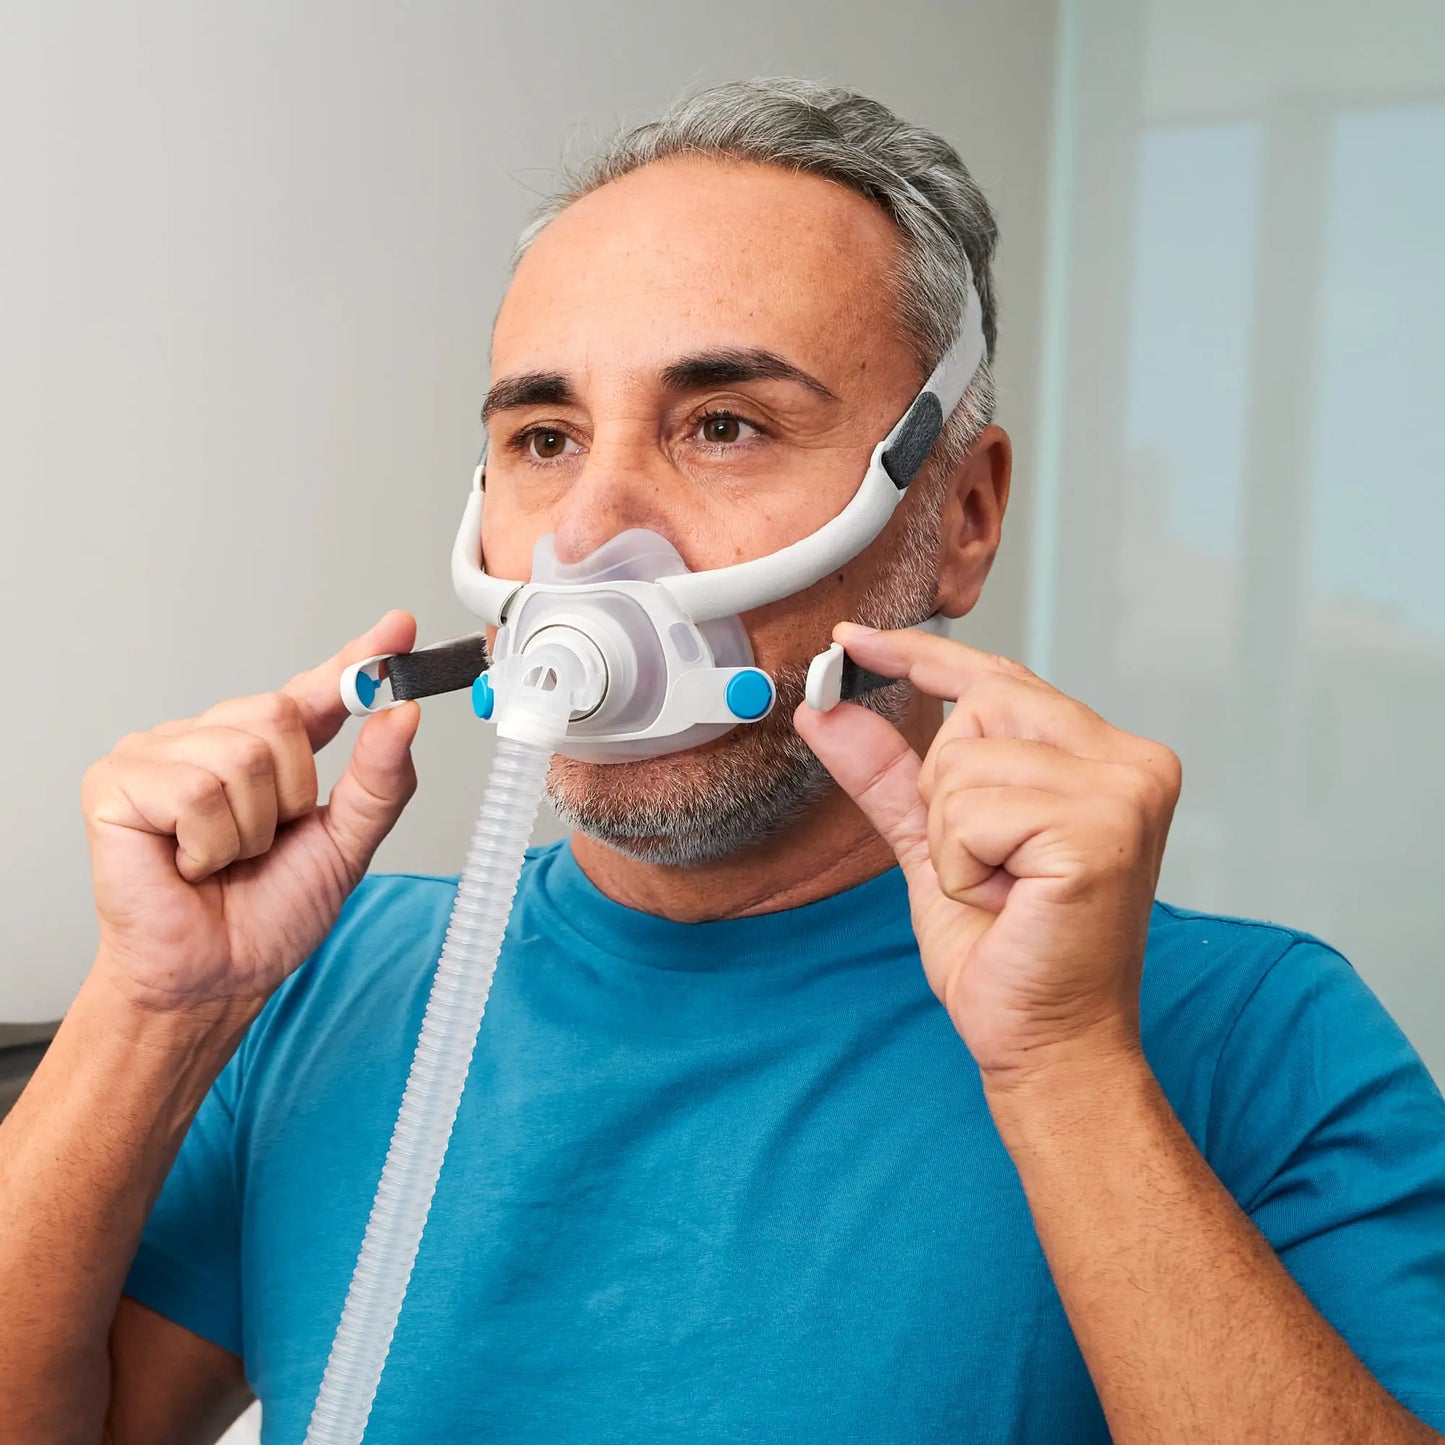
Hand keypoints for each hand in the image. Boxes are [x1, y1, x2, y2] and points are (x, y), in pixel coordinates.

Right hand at [81, 612, 420, 1018]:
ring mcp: (159, 754)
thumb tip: (403, 714)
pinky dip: (208, 843)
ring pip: (241, 756)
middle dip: (290, 795)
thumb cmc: (267, 917)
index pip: (316, 691)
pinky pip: (195, 790)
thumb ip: (379, 781)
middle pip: (280, 717)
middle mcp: (210, 738)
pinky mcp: (116, 781)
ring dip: (249, 829)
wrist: (211, 979)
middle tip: (262, 844)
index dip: (357, 659)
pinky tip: (186, 863)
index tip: (400, 628)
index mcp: (267, 750)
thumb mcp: (346, 846)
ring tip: (221, 859)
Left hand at [794, 624, 1180, 1088]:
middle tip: (989, 864)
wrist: (1046, 1043)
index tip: (852, 639)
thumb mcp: (934, 842)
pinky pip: (972, 811)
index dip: (921, 655)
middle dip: (946, 791)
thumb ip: (887, 771)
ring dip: (953, 838)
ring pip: (965, 762)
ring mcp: (1125, 791)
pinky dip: (962, 864)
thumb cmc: (1005, 951)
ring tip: (1001, 888)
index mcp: (1105, 755)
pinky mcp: (1101, 829)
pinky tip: (1006, 901)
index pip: (1000, 678)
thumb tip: (826, 707)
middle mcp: (1130, 760)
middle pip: (977, 707)